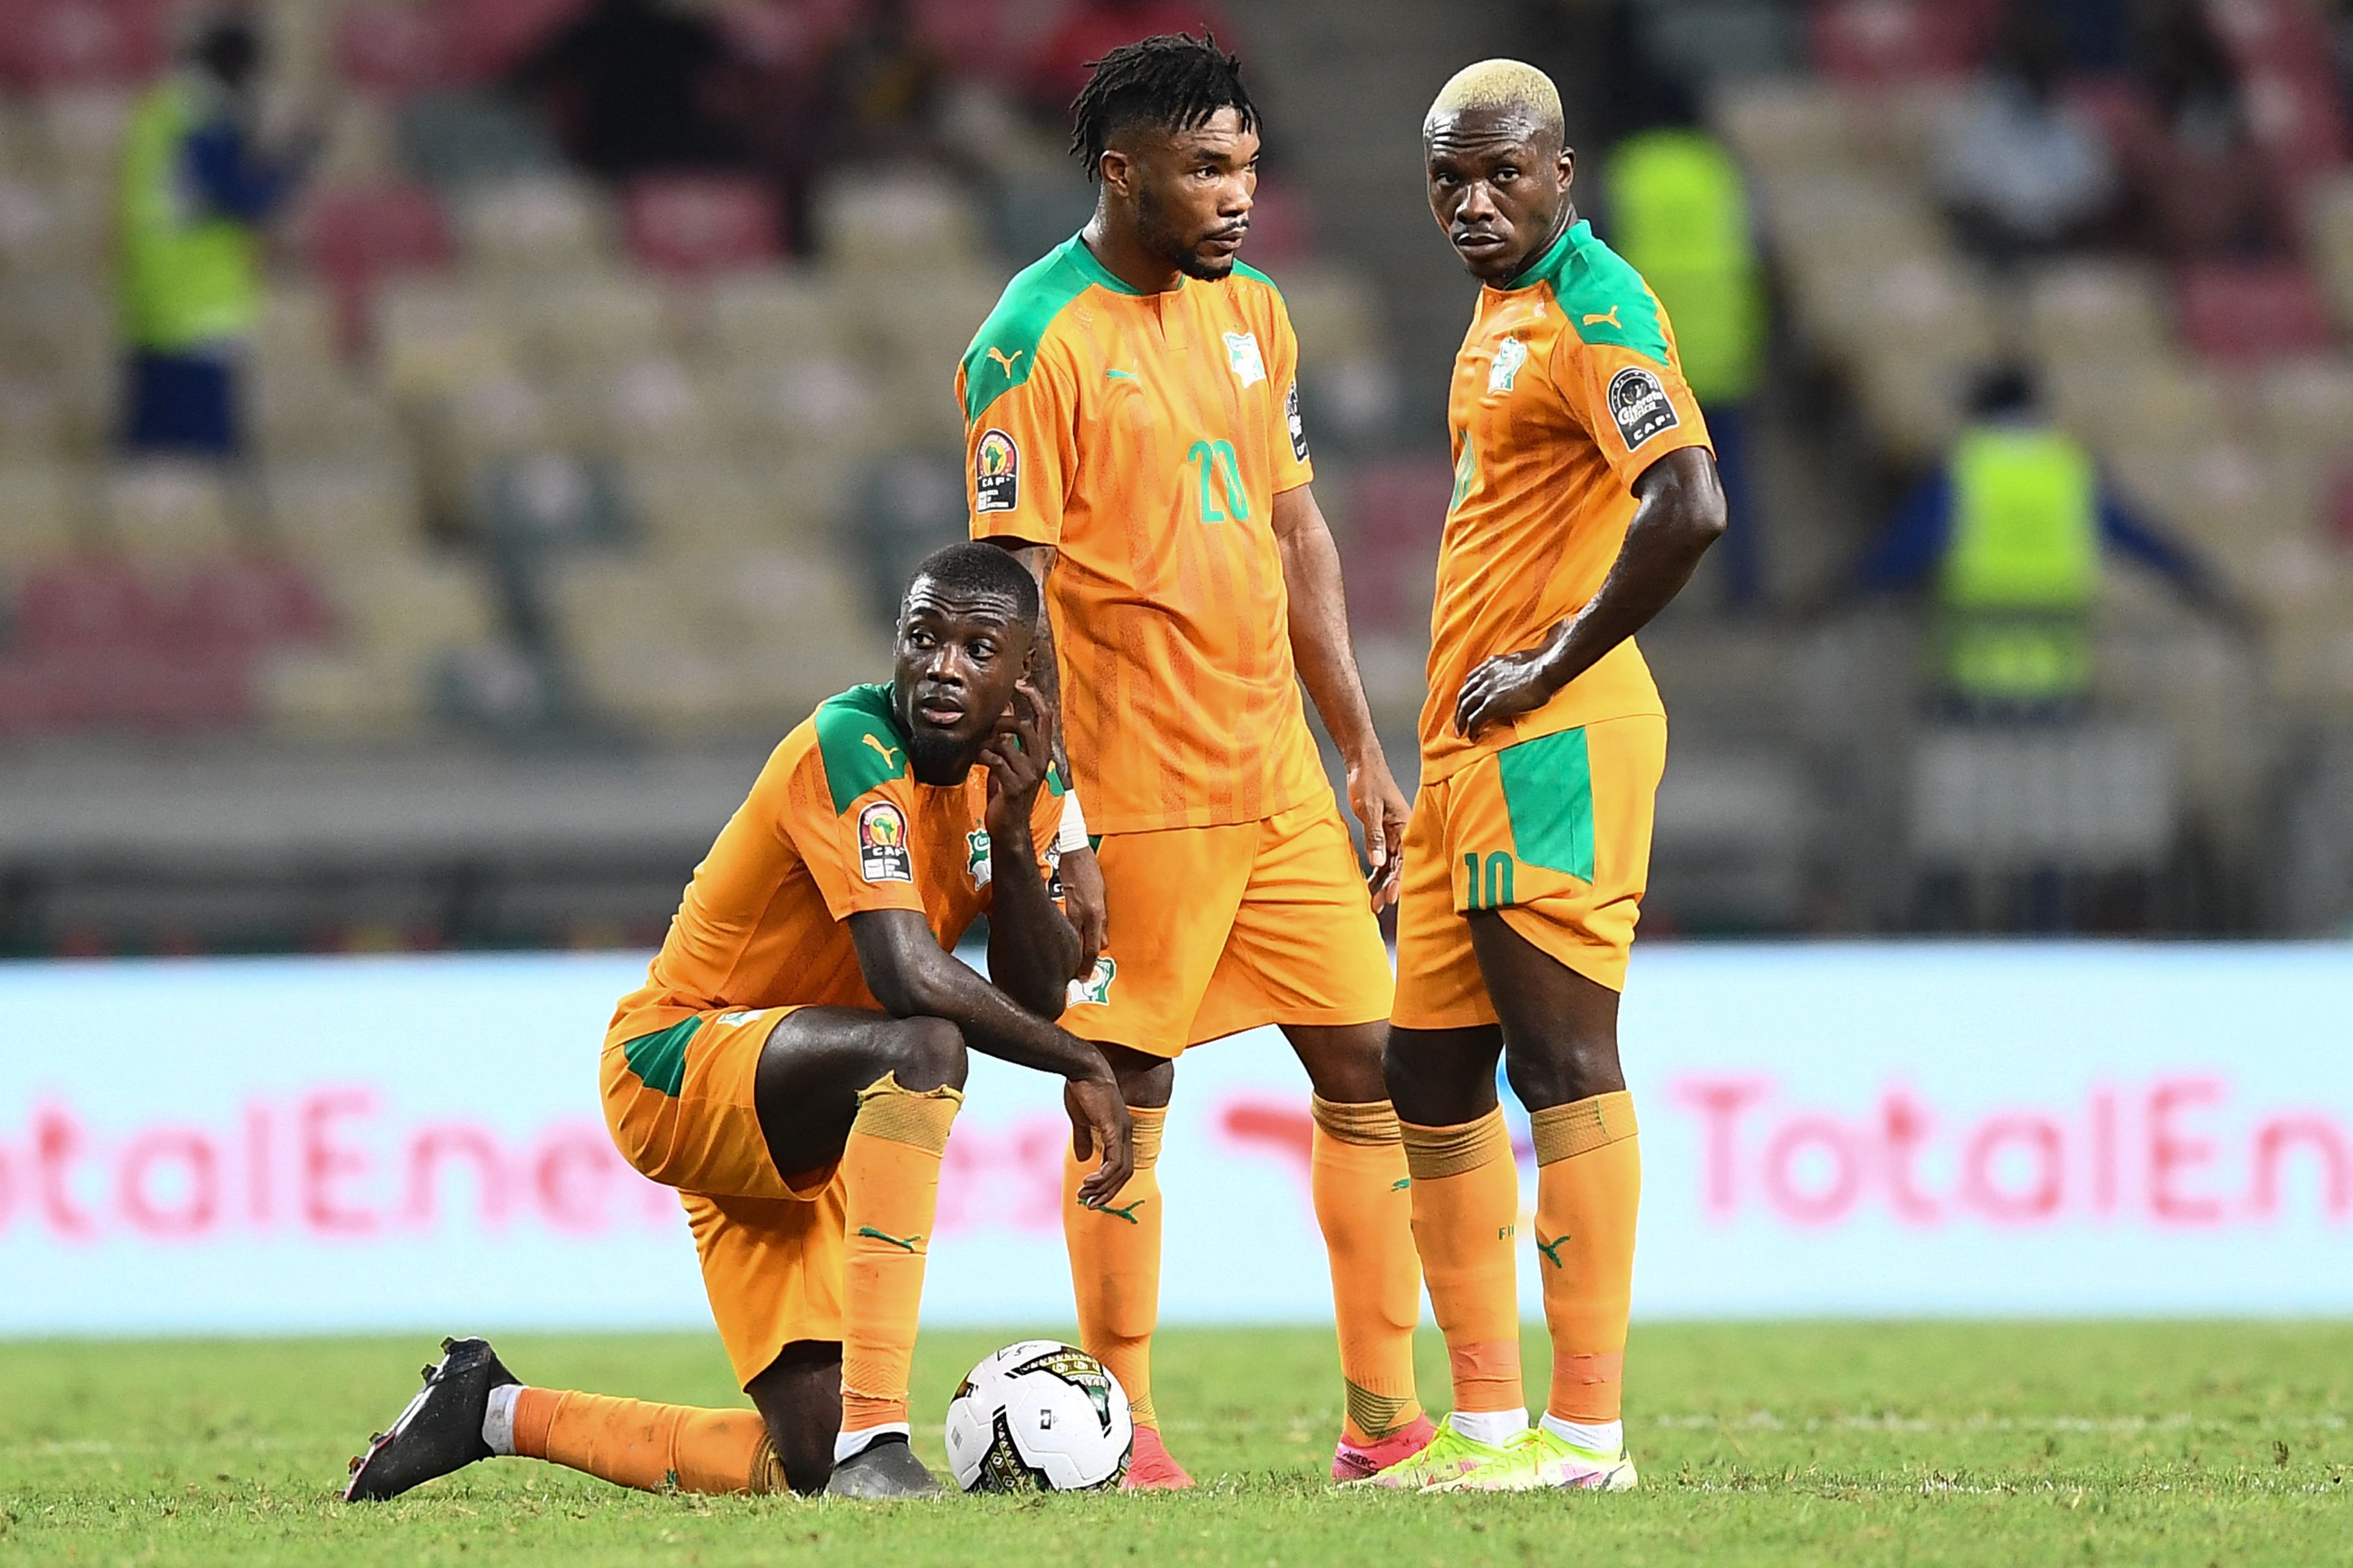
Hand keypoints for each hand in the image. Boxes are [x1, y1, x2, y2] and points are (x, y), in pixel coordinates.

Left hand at [981, 680, 1051, 835]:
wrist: (1010, 826)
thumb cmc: (1008, 792)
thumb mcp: (1011, 760)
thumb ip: (1009, 737)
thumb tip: (1004, 708)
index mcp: (1043, 752)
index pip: (1045, 716)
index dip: (1034, 696)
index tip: (1019, 683)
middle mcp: (1041, 760)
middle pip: (1026, 725)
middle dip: (1003, 720)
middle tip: (989, 726)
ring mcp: (1029, 774)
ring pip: (1006, 742)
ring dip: (987, 742)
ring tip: (980, 749)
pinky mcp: (1015, 785)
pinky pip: (995, 759)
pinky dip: (982, 756)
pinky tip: (977, 761)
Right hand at [1058, 842, 1107, 975]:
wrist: (1070, 850)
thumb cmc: (1087, 870)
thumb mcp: (1102, 895)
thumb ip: (1102, 920)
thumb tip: (1102, 942)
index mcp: (1096, 913)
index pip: (1093, 948)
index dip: (1088, 965)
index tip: (1084, 976)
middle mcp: (1081, 915)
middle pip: (1078, 948)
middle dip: (1077, 965)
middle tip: (1075, 976)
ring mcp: (1065, 910)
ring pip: (1067, 939)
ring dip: (1067, 952)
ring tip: (1064, 964)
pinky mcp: (1052, 904)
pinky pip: (1056, 926)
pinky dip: (1056, 936)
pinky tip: (1053, 942)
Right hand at [1065, 1074, 1133, 1206]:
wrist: (1082, 1067)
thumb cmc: (1081, 1088)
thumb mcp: (1081, 1119)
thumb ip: (1084, 1138)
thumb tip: (1085, 1159)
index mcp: (1119, 1131)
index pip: (1121, 1165)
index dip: (1109, 1183)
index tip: (1091, 1194)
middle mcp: (1125, 1133)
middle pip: (1125, 1173)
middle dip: (1108, 1192)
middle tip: (1089, 1204)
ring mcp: (1122, 1130)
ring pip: (1121, 1171)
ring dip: (1104, 1187)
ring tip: (1086, 1195)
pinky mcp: (1113, 1128)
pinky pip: (1115, 1160)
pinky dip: (1104, 1175)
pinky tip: (1089, 1181)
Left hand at [1345, 753, 1410, 911]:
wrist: (1362, 761)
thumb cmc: (1369, 779)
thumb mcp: (1370, 809)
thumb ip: (1374, 836)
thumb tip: (1379, 862)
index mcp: (1405, 825)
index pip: (1405, 859)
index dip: (1399, 880)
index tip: (1390, 897)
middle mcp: (1402, 831)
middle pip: (1399, 865)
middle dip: (1389, 887)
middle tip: (1377, 905)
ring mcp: (1393, 831)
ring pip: (1390, 863)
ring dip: (1382, 881)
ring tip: (1372, 901)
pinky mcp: (1382, 830)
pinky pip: (1382, 854)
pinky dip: (1376, 869)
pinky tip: (1369, 883)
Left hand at [1454, 643, 1560, 740]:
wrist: (1547, 670)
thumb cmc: (1542, 664)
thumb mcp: (1520, 659)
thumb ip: (1511, 666)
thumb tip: (1516, 671)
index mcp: (1492, 665)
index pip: (1471, 679)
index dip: (1467, 692)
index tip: (1467, 701)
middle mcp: (1485, 676)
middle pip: (1464, 695)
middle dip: (1459, 709)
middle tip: (1459, 721)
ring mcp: (1487, 690)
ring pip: (1465, 708)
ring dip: (1461, 722)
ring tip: (1462, 733)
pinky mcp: (1492, 704)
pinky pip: (1475, 720)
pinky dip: (1472, 730)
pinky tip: (1474, 737)